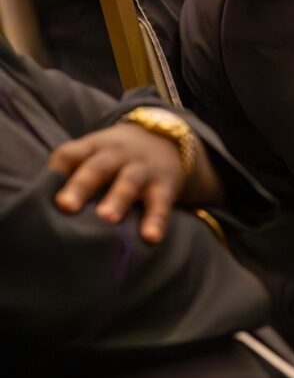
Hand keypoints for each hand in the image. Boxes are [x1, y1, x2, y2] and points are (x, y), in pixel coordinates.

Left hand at [49, 124, 212, 243]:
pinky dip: (156, 220)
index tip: (44, 190)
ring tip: (107, 218)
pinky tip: (150, 237)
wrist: (169, 140)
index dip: (57, 168)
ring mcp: (142, 169)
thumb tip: (41, 204)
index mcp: (95, 148)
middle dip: (82, 185)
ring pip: (129, 182)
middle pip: (98, 167)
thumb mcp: (96, 153)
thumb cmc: (118, 158)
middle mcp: (118, 155)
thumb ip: (73, 170)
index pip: (71, 153)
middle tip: (66, 205)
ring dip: (118, 199)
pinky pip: (161, 203)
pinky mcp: (164, 186)